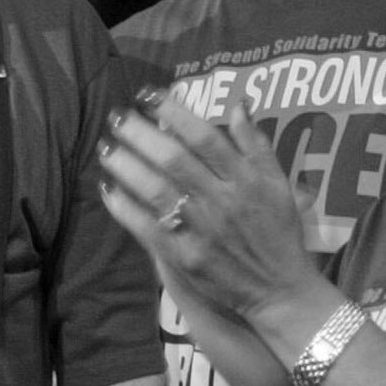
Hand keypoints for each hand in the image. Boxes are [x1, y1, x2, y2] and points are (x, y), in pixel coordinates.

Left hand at [100, 93, 320, 336]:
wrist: (280, 290)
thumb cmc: (279, 233)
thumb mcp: (279, 184)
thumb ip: (256, 144)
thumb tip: (238, 105)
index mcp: (245, 179)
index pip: (204, 137)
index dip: (173, 112)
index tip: (147, 95)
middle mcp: (221, 201)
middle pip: (174, 160)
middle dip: (140, 134)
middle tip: (115, 116)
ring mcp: (201, 230)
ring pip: (156, 191)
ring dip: (126, 166)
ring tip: (105, 147)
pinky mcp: (184, 257)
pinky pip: (147, 228)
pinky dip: (125, 208)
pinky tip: (108, 189)